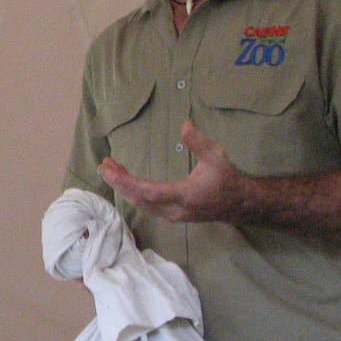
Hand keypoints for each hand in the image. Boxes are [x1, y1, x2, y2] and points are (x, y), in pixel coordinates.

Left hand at [98, 121, 247, 223]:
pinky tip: (124, 178)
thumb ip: (198, 142)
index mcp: (185, 196)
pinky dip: (131, 191)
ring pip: (140, 203)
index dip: (128, 183)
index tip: (111, 171)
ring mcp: (170, 215)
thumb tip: (184, 124)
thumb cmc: (225, 178)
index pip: (150, 192)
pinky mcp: (169, 214)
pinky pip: (145, 204)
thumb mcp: (216, 156)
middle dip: (118, 183)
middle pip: (139, 199)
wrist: (237, 203)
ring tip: (110, 167)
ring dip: (123, 186)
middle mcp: (174, 210)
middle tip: (104, 165)